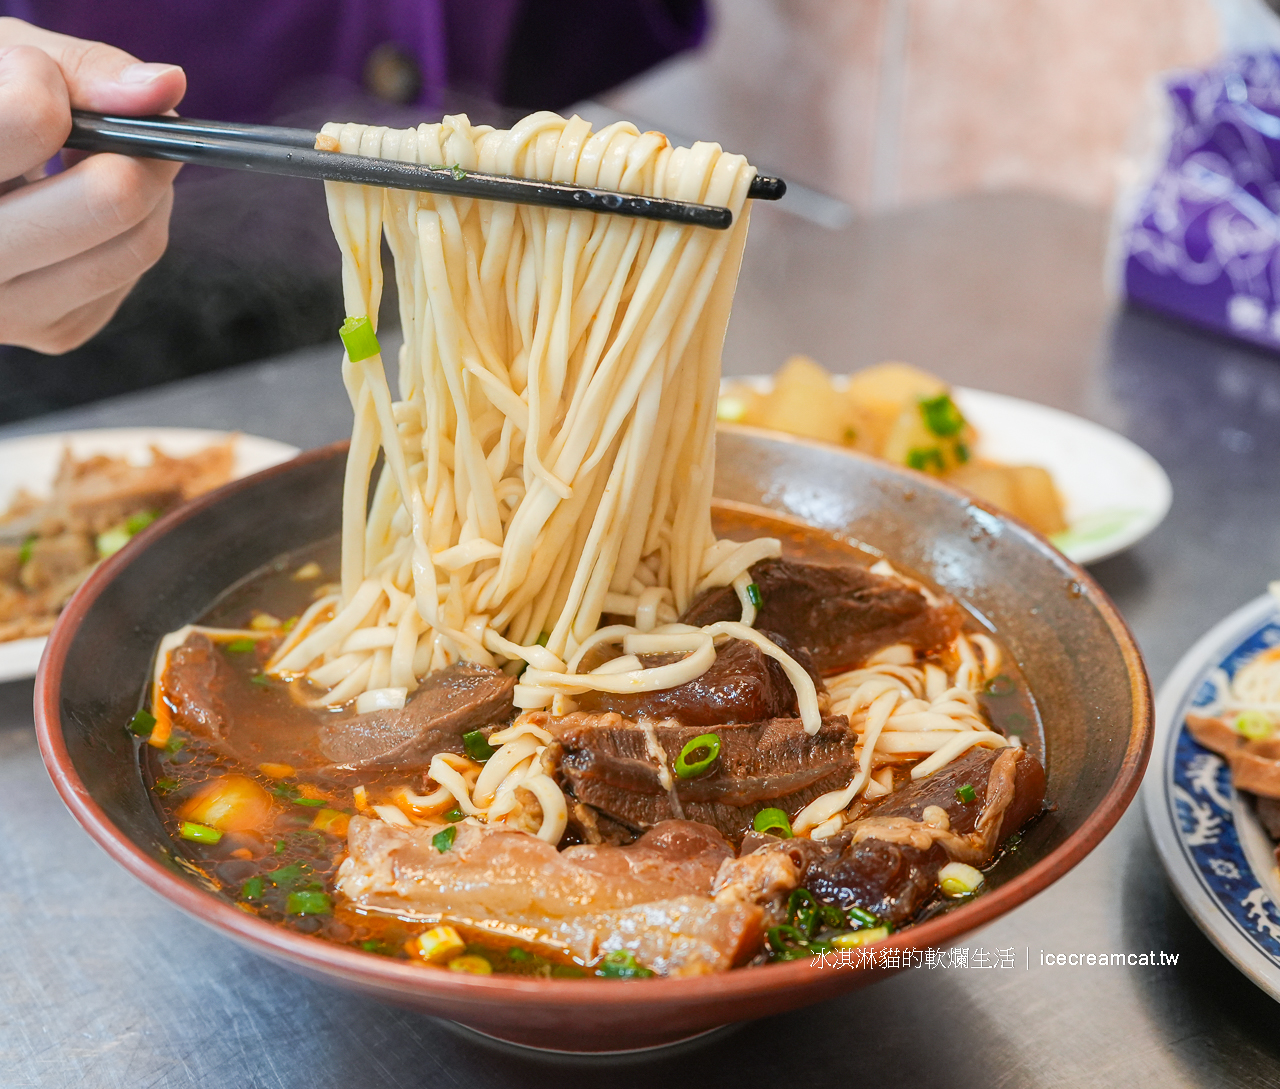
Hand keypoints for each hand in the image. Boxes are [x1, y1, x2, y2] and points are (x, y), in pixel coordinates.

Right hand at [0, 18, 185, 352]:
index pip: (33, 120)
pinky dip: (131, 230)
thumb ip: (82, 71)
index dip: (50, 84)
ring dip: (145, 192)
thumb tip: (168, 86)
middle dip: (136, 149)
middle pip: (112, 198)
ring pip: (138, 244)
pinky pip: (132, 273)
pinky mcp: (53, 332)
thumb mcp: (4, 68)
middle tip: (124, 125)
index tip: (37, 77)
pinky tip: (84, 209)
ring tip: (99, 162)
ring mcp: (10, 311)